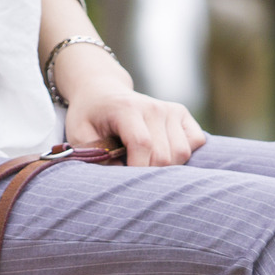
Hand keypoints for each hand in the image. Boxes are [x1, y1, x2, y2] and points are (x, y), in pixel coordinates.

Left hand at [65, 87, 207, 166]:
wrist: (102, 92)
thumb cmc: (90, 117)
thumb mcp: (80, 135)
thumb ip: (96, 156)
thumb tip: (121, 177)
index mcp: (126, 109)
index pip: (142, 144)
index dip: (137, 169)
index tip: (126, 181)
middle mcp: (153, 107)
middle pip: (164, 155)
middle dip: (149, 173)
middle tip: (131, 172)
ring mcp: (170, 109)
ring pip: (182, 153)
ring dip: (166, 167)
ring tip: (145, 162)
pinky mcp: (181, 113)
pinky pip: (195, 142)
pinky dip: (183, 154)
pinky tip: (163, 152)